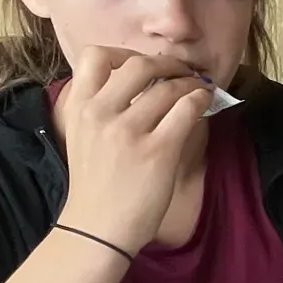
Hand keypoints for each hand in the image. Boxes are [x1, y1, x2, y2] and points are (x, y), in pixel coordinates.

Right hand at [55, 47, 209, 255]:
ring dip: (189, 83)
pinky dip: (201, 100)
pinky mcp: (158, 151)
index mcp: (78, 108)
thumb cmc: (95, 185)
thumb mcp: (82, 137)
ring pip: (169, 87)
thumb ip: (99, 107)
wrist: (97, 229)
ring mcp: (129, 132)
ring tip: (197, 89)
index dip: (124, 53)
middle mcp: (100, 114)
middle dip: (166, 64)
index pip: (94, 56)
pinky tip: (204, 104)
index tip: (143, 64)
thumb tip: (140, 83)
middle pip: (139, 65)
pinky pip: (187, 110)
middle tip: (180, 72)